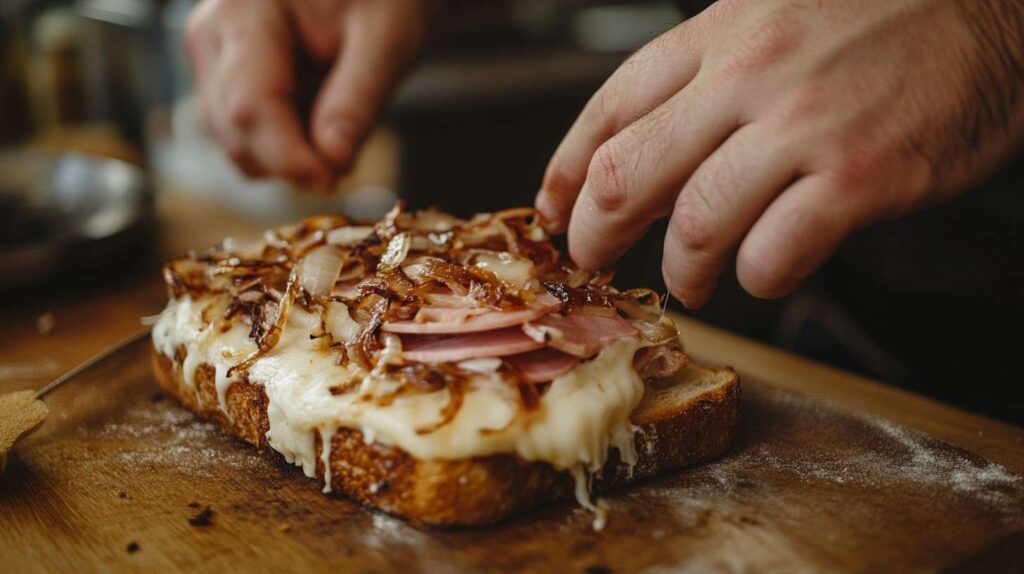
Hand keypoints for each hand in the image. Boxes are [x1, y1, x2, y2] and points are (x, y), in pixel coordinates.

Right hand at [186, 0, 433, 189]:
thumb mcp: (387, 39)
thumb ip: (358, 101)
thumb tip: (332, 162)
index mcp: (245, 9)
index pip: (250, 106)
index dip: (289, 158)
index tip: (332, 182)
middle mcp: (211, 34)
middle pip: (236, 132)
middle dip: (292, 161)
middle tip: (348, 155)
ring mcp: (210, 60)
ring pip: (237, 145)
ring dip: (289, 155)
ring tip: (336, 115)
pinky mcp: (219, 83)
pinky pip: (245, 139)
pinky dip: (284, 145)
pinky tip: (317, 112)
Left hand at [536, 0, 1023, 306]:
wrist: (995, 0)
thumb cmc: (883, 14)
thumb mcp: (772, 16)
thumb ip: (706, 80)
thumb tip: (649, 163)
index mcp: (719, 32)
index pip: (609, 106)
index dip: (566, 170)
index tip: (555, 207)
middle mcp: (748, 74)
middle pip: (630, 172)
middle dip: (597, 232)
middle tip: (596, 258)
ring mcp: (803, 126)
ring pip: (696, 226)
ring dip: (683, 271)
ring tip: (692, 281)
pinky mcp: (861, 176)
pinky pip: (774, 254)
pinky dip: (758, 279)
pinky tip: (766, 272)